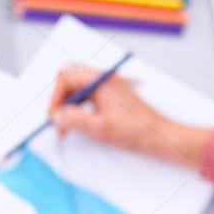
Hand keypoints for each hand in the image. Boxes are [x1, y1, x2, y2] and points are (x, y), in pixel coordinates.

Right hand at [49, 68, 212, 168]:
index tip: (54, 115)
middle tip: (58, 122)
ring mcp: (108, 87)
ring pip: (78, 90)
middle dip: (60, 100)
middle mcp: (104, 79)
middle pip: (70, 80)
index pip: (66, 76)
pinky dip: (79, 109)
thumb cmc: (136, 130)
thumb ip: (74, 120)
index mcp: (102, 80)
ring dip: (69, 106)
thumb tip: (55, 115)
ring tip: (67, 128)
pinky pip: (88, 97)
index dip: (55, 96)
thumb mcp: (100, 128)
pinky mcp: (111, 97)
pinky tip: (80, 125)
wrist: (159, 136)